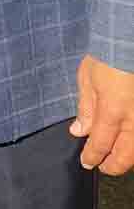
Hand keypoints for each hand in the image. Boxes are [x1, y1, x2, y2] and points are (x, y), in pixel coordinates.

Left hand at [69, 54, 133, 173]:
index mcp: (112, 111)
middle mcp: (133, 120)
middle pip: (124, 156)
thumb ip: (85, 108)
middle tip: (102, 166)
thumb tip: (80, 131)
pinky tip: (128, 143)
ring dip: (126, 158)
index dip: (92, 157)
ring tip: (115, 157)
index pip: (101, 145)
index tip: (86, 162)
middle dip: (112, 165)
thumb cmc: (107, 56)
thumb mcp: (87, 78)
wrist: (127, 41)